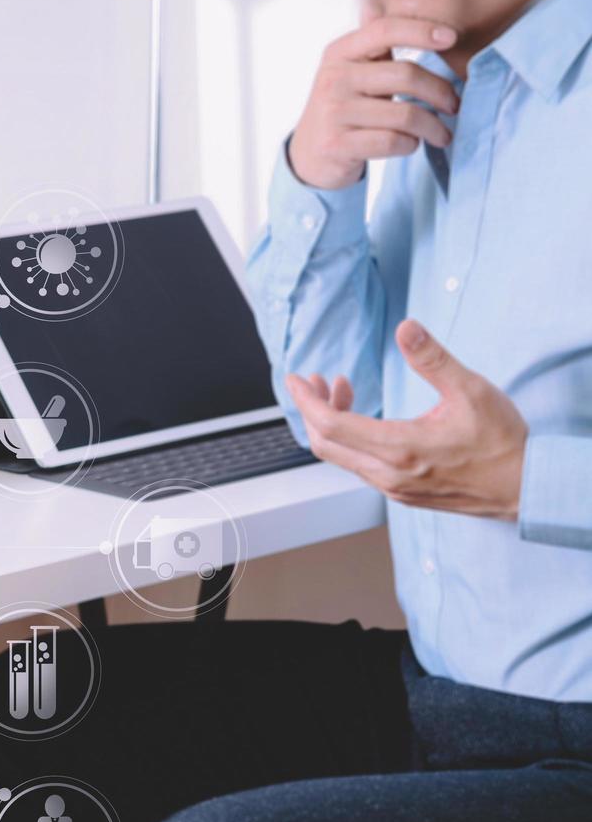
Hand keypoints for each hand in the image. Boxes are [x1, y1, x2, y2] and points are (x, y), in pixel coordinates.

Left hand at [285, 320, 526, 519]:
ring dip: (331, 424)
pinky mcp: (402, 493)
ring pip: (341, 457)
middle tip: (314, 381)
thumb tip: (405, 328)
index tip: (296, 378)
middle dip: (312, 409)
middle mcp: (389, 474)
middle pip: (325, 444)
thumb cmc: (503, 442)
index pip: (331, 425)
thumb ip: (433, 359)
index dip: (306, 400)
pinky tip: (364, 417)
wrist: (526, 488)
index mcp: (400, 448)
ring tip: (340, 390)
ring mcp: (393, 488)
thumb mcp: (471, 390)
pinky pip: (360, 467)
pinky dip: (350, 439)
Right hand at [289, 15, 459, 189]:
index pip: (384, 30)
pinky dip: (410, 145)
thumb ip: (371, 43)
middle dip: (441, 92)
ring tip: (442, 133)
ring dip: (433, 126)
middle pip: (406, 74)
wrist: (309, 155)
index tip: (452, 38)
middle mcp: (333, 79)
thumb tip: (381, 1)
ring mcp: (333, 113)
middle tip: (454, 105)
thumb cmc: (343, 108)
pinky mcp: (337, 145)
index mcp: (339, 53)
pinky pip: (392, 141)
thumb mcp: (351, 70)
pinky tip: (410, 144)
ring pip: (405, 115)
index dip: (421, 30)